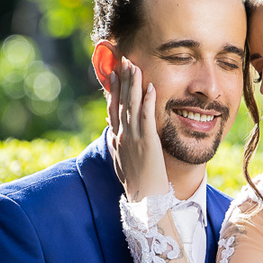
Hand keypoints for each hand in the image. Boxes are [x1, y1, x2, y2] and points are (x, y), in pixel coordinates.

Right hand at [108, 59, 170, 202]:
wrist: (144, 201)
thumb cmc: (136, 185)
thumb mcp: (121, 163)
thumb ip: (116, 145)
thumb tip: (112, 131)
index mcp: (118, 139)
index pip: (114, 108)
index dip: (113, 90)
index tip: (112, 74)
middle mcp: (123, 136)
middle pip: (122, 102)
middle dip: (123, 80)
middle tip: (124, 61)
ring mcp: (134, 138)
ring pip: (132, 105)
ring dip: (133, 84)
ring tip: (135, 67)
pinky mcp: (148, 143)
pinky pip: (147, 117)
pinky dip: (148, 101)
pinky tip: (150, 87)